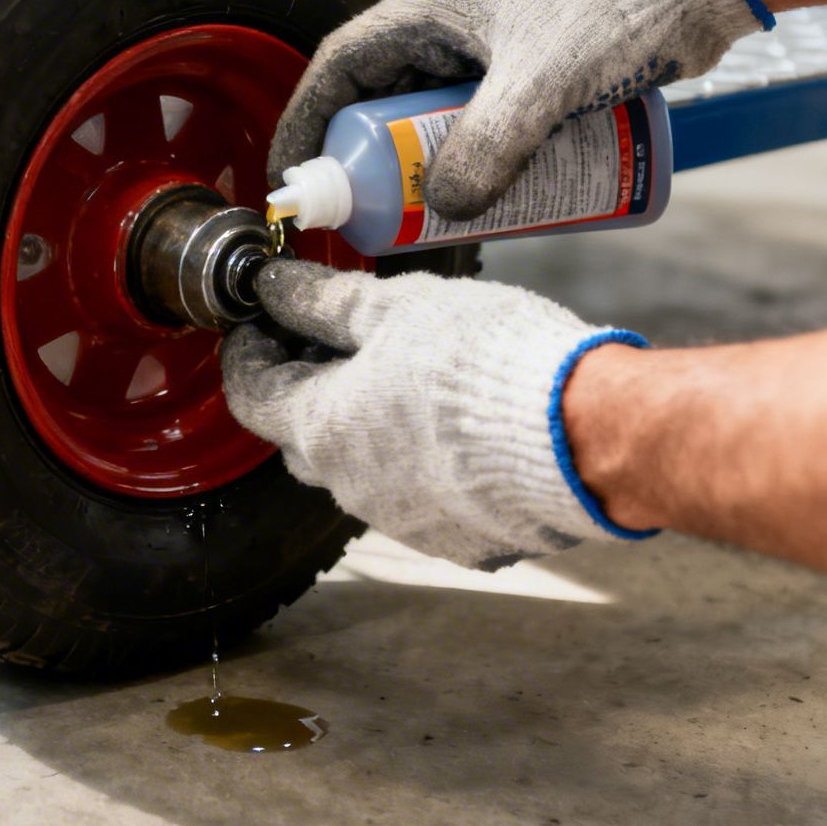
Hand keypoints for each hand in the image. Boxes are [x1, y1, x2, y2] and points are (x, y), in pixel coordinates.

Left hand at [221, 260, 653, 569]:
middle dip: (304, 388)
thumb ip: (324, 301)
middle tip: (329, 339)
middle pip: (300, 436)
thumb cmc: (484, 363)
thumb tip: (272, 285)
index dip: (246, 350)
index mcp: (321, 428)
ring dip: (363, 428)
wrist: (580, 434)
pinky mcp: (456, 540)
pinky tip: (449, 426)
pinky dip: (415, 462)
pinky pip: (415, 499)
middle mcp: (349, 487)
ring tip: (400, 377)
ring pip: (359, 471)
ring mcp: (402, 521)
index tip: (258, 320)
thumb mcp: (395, 308)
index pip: (250, 394)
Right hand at [269, 0, 764, 218]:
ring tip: (439, 220)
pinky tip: (497, 197)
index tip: (298, 175)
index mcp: (436, 3)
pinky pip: (490, 119)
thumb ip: (489, 148)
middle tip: (380, 214)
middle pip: (389, 96)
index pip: (344, 63)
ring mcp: (499, 42)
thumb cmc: (619, 7)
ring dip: (436, 165)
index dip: (312, 121)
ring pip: (442, 113)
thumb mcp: (542, 85)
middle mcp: (458, 20)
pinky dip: (484, 158)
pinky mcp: (540, 64)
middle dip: (380, 160)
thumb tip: (445, 208)